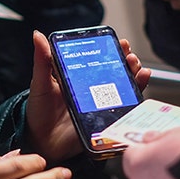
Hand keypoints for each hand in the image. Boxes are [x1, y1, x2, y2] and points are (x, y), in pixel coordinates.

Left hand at [25, 30, 150, 161]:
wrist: (44, 143)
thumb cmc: (39, 113)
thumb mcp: (40, 83)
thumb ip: (42, 60)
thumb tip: (38, 35)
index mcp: (77, 77)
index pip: (97, 58)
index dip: (109, 48)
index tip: (116, 41)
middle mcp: (92, 88)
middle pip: (115, 69)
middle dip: (125, 58)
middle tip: (127, 52)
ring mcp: (101, 102)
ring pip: (124, 84)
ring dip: (134, 71)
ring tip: (135, 64)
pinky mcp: (107, 117)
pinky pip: (126, 103)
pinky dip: (137, 90)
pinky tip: (141, 80)